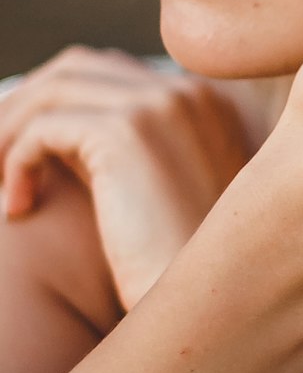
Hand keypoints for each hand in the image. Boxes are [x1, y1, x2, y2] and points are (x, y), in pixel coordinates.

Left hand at [0, 50, 250, 309]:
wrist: (212, 305)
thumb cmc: (180, 266)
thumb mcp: (151, 192)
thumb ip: (115, 151)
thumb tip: (45, 130)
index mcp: (203, 100)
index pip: (110, 70)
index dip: (57, 102)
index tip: (21, 142)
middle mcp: (186, 91)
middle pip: (78, 66)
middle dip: (24, 103)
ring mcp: (159, 106)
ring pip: (54, 89)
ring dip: (10, 130)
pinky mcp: (126, 134)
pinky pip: (42, 129)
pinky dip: (16, 162)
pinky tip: (17, 205)